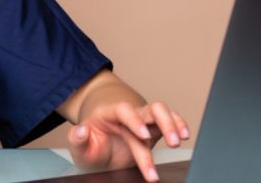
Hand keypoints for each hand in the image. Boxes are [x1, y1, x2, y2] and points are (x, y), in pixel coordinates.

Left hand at [67, 101, 190, 181]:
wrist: (99, 151)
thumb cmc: (90, 146)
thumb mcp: (78, 147)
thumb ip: (77, 139)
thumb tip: (81, 130)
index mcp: (109, 114)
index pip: (125, 111)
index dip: (134, 121)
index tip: (142, 136)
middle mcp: (129, 115)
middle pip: (151, 108)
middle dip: (164, 123)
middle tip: (172, 142)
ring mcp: (143, 122)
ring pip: (163, 113)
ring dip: (174, 125)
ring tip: (179, 141)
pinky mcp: (153, 131)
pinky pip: (170, 122)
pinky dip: (179, 126)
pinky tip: (184, 136)